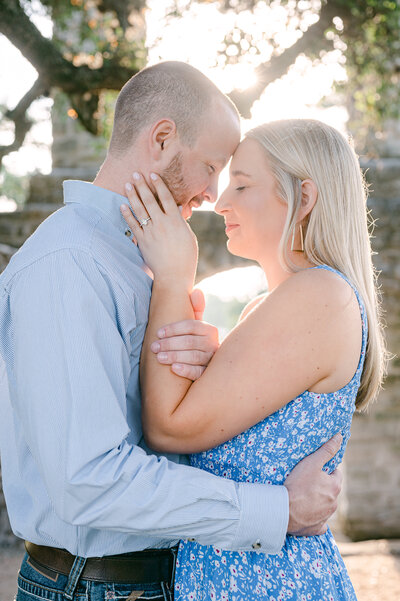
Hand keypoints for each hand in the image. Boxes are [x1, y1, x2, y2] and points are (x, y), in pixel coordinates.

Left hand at [120, 172, 197, 287]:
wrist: (174, 276)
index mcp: (176, 221)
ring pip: (140, 210)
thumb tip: (177, 208)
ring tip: (128, 185)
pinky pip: (133, 225)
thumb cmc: (186, 257)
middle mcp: (162, 223)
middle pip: (150, 200)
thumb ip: (181, 221)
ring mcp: (151, 232)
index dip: (159, 185)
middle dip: (142, 186)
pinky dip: (127, 215)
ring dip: (133, 196)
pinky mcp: (142, 241)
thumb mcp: (189, 237)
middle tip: (135, 174)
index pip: (166, 197)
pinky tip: (122, 205)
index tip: (153, 174)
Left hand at [150, 289, 219, 380]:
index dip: (174, 329)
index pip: (192, 325)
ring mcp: (212, 360)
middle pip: (190, 341)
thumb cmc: (194, 343)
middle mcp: (213, 344)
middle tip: (153, 347)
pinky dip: (186, 370)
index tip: (158, 332)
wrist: (203, 366)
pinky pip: (199, 373)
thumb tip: (196, 290)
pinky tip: (173, 369)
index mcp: (209, 330)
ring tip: (159, 358)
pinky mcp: (208, 375)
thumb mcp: (195, 327)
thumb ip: (195, 310)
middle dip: (170, 344)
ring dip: (175, 356)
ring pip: (194, 357)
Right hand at [284, 433, 342, 535]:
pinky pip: (319, 523)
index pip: (335, 474)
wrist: (284, 510)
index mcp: (335, 486)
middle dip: (322, 485)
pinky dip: (315, 518)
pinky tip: (306, 514)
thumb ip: (326, 449)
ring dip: (318, 500)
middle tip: (306, 481)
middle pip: (330, 490)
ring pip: (325, 505)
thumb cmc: (298, 484)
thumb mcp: (312, 462)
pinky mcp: (317, 528)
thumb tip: (339, 437)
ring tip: (302, 495)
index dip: (325, 470)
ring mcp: (326, 517)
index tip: (313, 470)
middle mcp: (334, 503)